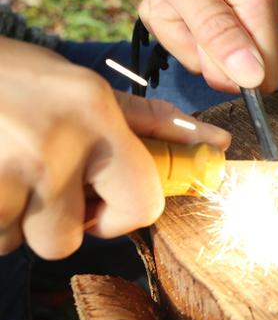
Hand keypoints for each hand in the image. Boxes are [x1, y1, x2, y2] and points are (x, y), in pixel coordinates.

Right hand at [0, 37, 229, 258]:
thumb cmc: (18, 79)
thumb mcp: (86, 88)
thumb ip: (148, 123)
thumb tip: (213, 142)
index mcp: (95, 115)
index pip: (142, 205)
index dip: (122, 217)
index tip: (103, 205)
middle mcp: (53, 146)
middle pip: (67, 239)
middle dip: (57, 223)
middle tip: (41, 184)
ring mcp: (3, 172)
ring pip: (19, 240)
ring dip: (14, 218)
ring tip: (4, 169)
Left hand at [134, 0, 277, 92]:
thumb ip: (215, 31)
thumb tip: (253, 79)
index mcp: (258, 0)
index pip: (263, 75)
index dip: (225, 74)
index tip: (195, 41)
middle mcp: (259, 7)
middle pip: (227, 67)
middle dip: (189, 44)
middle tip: (173, 3)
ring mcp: (241, 7)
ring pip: (204, 52)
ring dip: (174, 27)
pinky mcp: (224, 6)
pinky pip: (194, 35)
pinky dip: (172, 17)